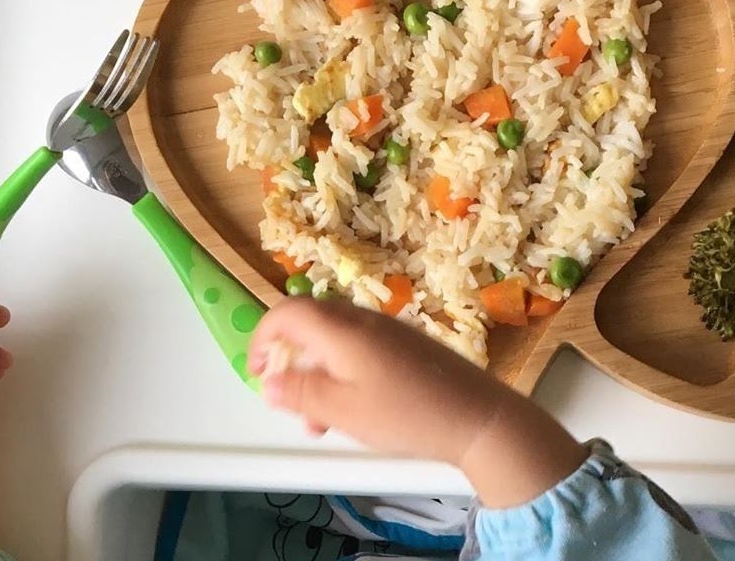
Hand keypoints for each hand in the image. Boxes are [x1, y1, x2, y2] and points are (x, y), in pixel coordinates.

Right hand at [248, 299, 586, 507]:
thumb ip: (300, 393)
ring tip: (323, 422)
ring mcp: (389, 330)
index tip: (257, 371)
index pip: (288, 312)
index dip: (262, 337)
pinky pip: (361, 348)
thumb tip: (266, 382)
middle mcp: (364, 320)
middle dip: (291, 363)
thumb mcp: (343, 411)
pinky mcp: (408, 345)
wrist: (478, 417)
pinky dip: (344, 373)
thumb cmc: (406, 415)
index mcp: (343, 330)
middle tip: (291, 406)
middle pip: (311, 324)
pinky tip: (355, 409)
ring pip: (335, 341)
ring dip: (318, 375)